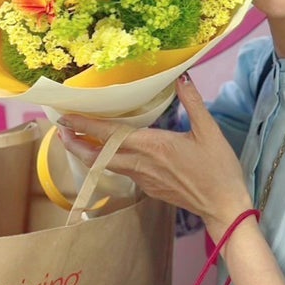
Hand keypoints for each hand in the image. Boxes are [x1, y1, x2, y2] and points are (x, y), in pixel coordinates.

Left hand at [57, 75, 252, 239]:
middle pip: (97, 155)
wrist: (223, 207)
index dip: (84, 124)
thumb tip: (181, 78)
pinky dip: (108, 160)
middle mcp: (142, 164)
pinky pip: (122, 171)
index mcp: (153, 146)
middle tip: (61, 128)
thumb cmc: (219, 169)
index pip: (110, 134)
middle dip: (75, 142)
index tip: (64, 117)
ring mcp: (143, 179)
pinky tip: (111, 152)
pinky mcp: (149, 189)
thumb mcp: (209, 131)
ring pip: (107, 165)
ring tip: (78, 138)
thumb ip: (193, 103)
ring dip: (89, 152)